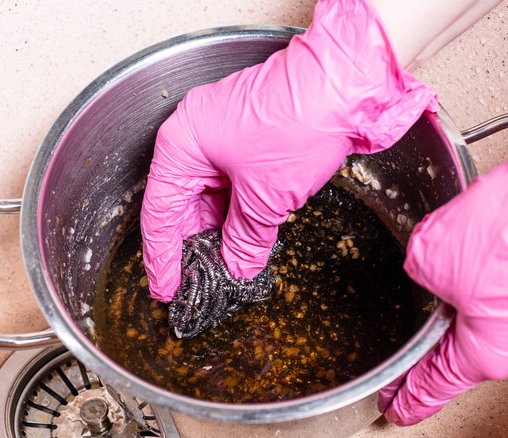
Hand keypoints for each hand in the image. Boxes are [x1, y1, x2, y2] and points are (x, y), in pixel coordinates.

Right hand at [140, 0, 436, 301]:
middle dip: (195, 245)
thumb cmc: (299, 119)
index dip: (162, 257)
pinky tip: (248, 239)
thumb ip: (246, 237)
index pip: (161, 212)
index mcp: (182, 144)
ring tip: (226, 268)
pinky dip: (242, 211)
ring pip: (213, 195)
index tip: (165, 288)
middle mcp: (197, 136)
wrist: (347, 83)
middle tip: (197, 284)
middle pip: (184, 203)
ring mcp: (226, 134)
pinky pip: (236, 184)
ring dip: (222, 230)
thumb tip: (237, 265)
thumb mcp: (266, 195)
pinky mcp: (253, 138)